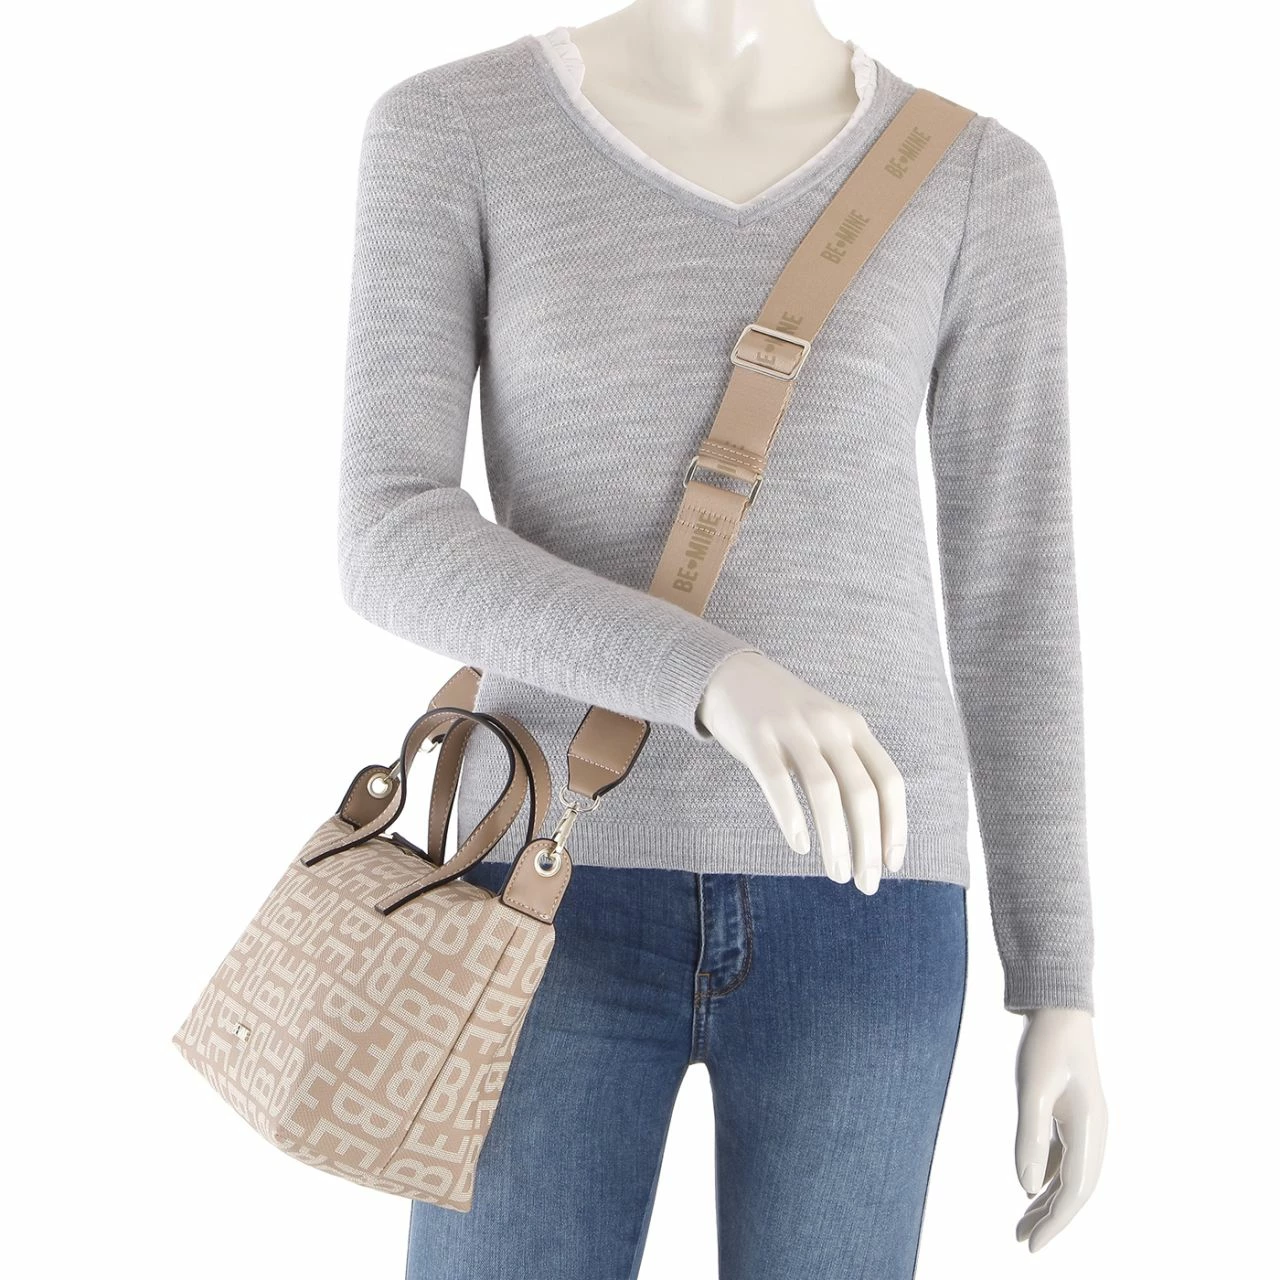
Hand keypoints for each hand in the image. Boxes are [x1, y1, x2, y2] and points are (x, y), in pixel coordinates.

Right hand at [696, 650, 906, 890]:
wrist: (732, 675)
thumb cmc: (783, 717)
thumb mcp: (825, 731)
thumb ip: (846, 768)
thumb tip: (868, 832)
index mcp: (853, 726)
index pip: (889, 781)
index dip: (894, 825)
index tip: (891, 864)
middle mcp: (829, 725)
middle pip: (861, 791)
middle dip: (868, 844)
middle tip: (864, 883)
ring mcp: (792, 729)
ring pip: (825, 791)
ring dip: (836, 840)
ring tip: (837, 874)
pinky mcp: (757, 737)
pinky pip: (778, 782)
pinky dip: (792, 817)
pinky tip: (800, 845)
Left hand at [1014, 1008, 1107, 1250]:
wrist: (1058, 1005)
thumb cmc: (1046, 1043)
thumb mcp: (1032, 1089)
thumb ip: (1030, 1137)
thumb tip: (1026, 1188)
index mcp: (1090, 1128)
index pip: (1074, 1190)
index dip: (1055, 1222)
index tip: (1032, 1246)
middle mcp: (1093, 1131)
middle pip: (1076, 1189)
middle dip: (1051, 1218)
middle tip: (1022, 1242)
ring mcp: (1084, 1122)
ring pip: (1070, 1174)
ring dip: (1048, 1200)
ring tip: (1022, 1223)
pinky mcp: (1072, 1113)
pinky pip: (1063, 1157)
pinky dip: (1048, 1176)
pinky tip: (1031, 1187)